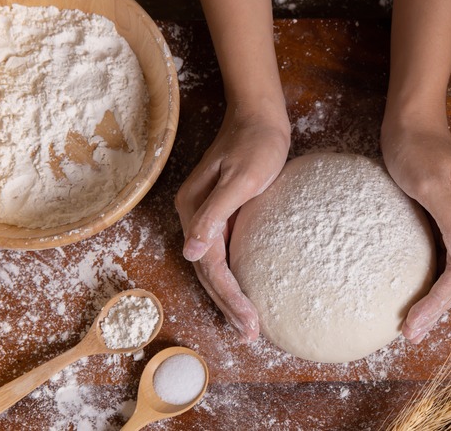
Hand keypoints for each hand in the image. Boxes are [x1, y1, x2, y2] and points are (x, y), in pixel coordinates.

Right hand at [175, 104, 289, 340]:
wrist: (259, 117)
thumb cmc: (255, 144)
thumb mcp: (240, 179)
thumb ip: (215, 213)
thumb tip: (191, 251)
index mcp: (193, 210)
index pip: (209, 265)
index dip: (229, 297)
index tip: (249, 322)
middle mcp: (193, 217)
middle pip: (207, 271)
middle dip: (228, 305)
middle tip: (250, 334)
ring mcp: (205, 217)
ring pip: (213, 266)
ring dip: (228, 296)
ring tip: (247, 324)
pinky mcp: (221, 214)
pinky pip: (223, 254)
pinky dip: (233, 277)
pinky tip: (246, 292)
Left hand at [381, 119, 450, 343]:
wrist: (410, 118)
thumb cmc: (416, 145)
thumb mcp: (429, 182)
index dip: (439, 302)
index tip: (414, 324)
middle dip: (437, 308)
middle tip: (411, 335)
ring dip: (434, 299)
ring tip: (413, 325)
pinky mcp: (442, 217)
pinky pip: (440, 257)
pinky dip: (428, 280)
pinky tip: (413, 293)